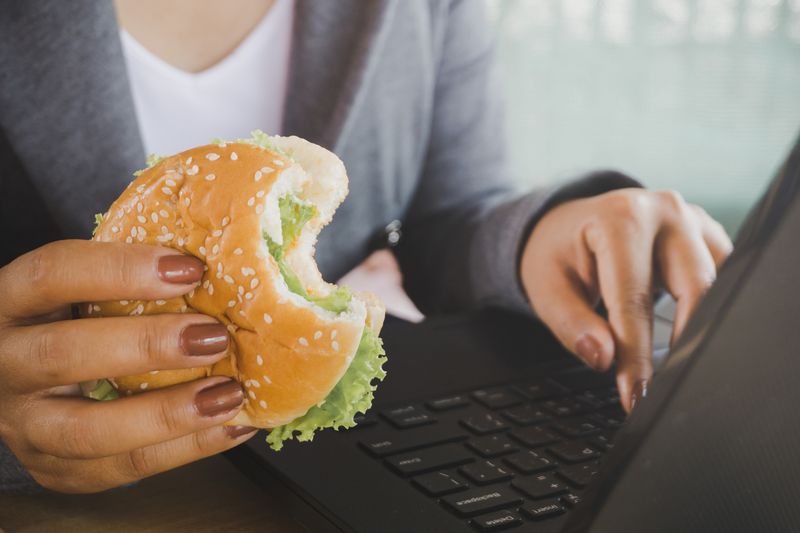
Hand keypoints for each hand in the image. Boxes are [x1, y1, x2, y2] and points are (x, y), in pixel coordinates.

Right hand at [0, 240, 254, 492]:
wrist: (25, 385)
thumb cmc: (75, 319)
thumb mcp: (82, 291)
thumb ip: (133, 277)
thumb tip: (225, 263)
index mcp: (12, 302)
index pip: (53, 275)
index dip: (120, 269)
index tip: (191, 269)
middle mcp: (4, 364)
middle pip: (63, 355)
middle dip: (147, 346)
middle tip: (215, 337)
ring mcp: (23, 425)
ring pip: (86, 430)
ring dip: (167, 414)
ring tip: (229, 395)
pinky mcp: (54, 470)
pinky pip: (120, 469)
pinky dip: (185, 450)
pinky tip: (233, 427)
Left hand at [520, 189, 731, 412]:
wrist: (570, 223)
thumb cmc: (557, 253)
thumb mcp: (546, 287)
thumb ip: (572, 324)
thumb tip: (603, 359)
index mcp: (621, 218)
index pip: (635, 298)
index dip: (636, 354)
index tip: (636, 395)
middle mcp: (665, 211)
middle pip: (696, 288)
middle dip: (685, 344)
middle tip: (668, 389)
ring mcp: (693, 219)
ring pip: (720, 283)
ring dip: (704, 327)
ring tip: (682, 369)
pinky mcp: (708, 234)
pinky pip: (726, 276)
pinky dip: (713, 309)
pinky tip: (695, 339)